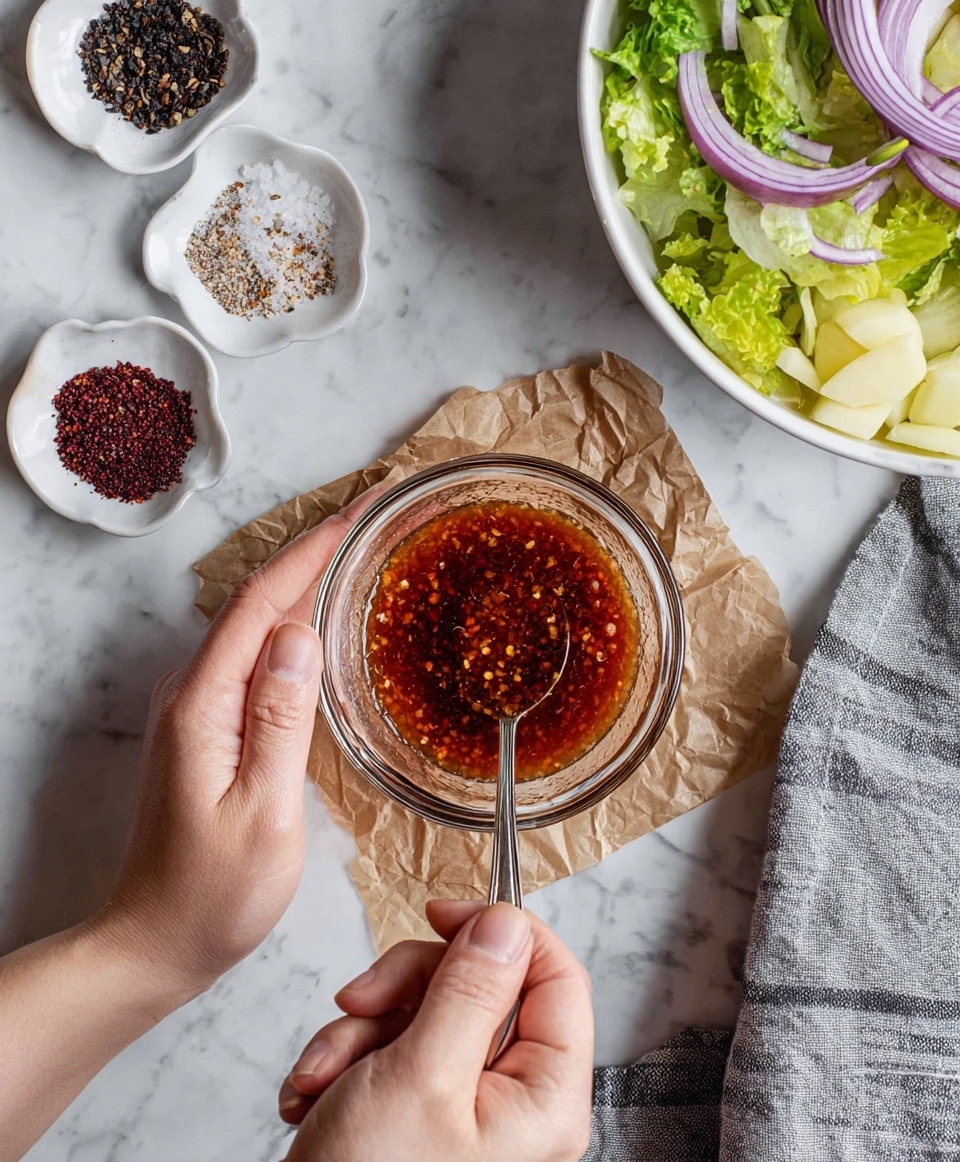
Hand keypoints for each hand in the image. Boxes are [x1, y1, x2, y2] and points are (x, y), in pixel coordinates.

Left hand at [89, 491, 375, 1007]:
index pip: (260, 603)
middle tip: (368, 524)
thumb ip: (279, 721)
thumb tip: (298, 636)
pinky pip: (249, 658)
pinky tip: (318, 631)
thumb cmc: (213, 893)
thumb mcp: (263, 812)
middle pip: (253, 602)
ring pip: (252, 626)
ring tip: (353, 560)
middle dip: (309, 555)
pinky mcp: (205, 730)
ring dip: (299, 587)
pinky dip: (287, 628)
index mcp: (205, 704)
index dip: (309, 552)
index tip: (356, 515)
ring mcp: (195, 711)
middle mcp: (192, 694)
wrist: (155, 941)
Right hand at [278, 900, 593, 1161]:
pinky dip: (350, 1058)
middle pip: (480, 985)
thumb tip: (506, 924)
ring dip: (364, 1028)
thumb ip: (470, 990)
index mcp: (544, 1097)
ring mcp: (466, 1108)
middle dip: (406, 987)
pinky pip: (395, 1047)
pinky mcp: (421, 1113)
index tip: (446, 912)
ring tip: (327, 1074)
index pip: (556, 974)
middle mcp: (514, 1101)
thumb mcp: (420, 1077)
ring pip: (428, 1010)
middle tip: (360, 1004)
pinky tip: (318, 1094)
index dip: (503, 931)